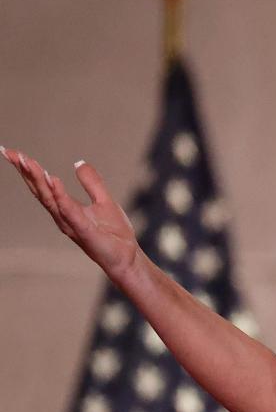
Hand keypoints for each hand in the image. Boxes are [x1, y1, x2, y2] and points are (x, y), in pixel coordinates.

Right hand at [3, 147, 140, 281]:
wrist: (128, 257)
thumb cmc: (114, 234)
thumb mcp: (104, 201)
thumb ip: (92, 183)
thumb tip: (78, 163)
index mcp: (66, 208)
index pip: (43, 186)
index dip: (28, 170)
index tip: (13, 153)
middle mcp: (63, 216)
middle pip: (40, 191)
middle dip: (25, 172)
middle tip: (10, 153)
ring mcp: (72, 224)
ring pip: (50, 199)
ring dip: (38, 180)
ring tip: (27, 161)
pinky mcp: (85, 231)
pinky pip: (70, 211)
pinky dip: (61, 196)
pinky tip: (53, 180)